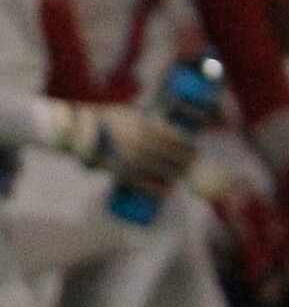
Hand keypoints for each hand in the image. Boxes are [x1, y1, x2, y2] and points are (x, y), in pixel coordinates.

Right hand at [56, 104, 195, 194]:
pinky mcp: (118, 172)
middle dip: (184, 160)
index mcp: (143, 127)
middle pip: (170, 154)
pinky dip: (155, 189)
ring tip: (181, 175)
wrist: (78, 132)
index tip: (193, 147)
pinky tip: (166, 191)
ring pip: (158, 169)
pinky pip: (140, 183)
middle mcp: (138, 143)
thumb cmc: (106, 122)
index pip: (172, 137)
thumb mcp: (129, 115)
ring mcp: (129, 158)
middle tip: (191, 162)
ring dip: (174, 174)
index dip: (186, 144)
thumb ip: (147, 121)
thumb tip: (169, 126)